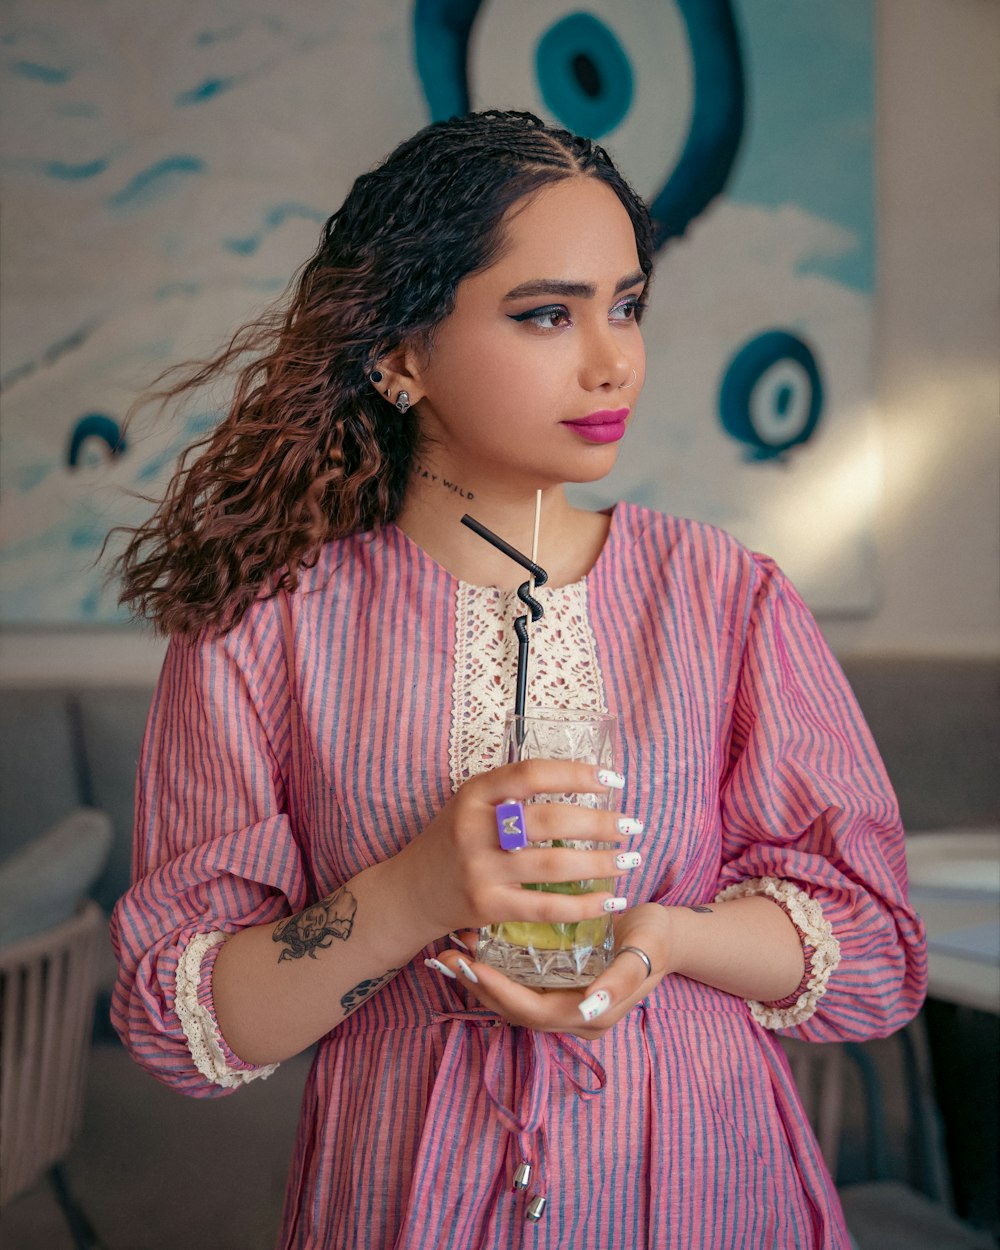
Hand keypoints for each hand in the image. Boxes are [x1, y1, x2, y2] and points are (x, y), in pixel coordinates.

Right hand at [386, 759, 640, 944]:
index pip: (532, 773)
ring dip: (600, 864)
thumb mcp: (472, 804)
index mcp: (474, 792)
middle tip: (631, 824)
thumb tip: (582, 781)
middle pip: (549, 821)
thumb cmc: (453, 840)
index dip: (577, 774)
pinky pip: (544, 908)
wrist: (410, 891)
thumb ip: (513, 792)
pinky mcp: (486, 906)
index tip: (613, 779)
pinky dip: (582, 906)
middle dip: (599, 823)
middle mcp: (474, 828)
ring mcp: (480, 869)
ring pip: (553, 866)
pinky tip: (608, 901)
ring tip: (629, 860)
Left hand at [441, 903, 673, 1039]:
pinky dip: (495, 968)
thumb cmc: (656, 939)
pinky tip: (476, 944)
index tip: (470, 966)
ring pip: (512, 999)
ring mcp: (563, 1003)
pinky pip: (519, 983)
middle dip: (478, 985)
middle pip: (514, 1010)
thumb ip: (622, 979)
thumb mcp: (646, 952)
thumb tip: (591, 1006)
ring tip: (452, 949)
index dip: (499, 992)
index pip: (532, 1011)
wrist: (665, 934)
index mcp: (591, 1016)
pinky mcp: (557, 985)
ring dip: (481, 977)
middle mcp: (572, 1017)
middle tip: (446, 956)